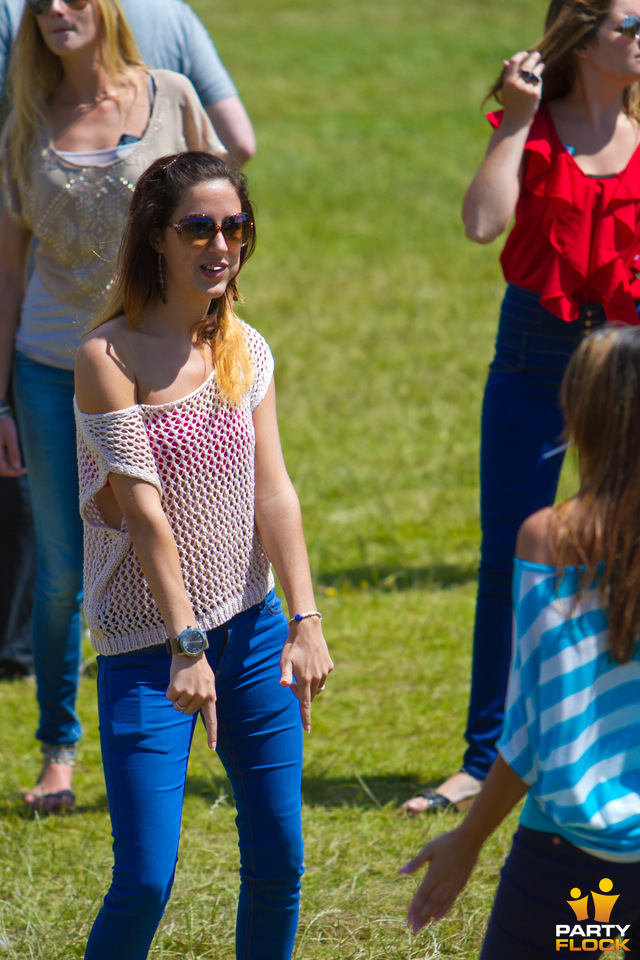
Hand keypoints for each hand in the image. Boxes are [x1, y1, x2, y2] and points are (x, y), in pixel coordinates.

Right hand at [0, 415, 26, 476]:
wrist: (0, 415)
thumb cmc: (5, 424)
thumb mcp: (11, 438)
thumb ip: (14, 453)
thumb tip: (17, 467)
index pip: (3, 470)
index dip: (14, 473)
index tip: (25, 470)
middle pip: (1, 469)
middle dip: (12, 470)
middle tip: (24, 467)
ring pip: (1, 464)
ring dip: (10, 465)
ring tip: (19, 459)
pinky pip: (1, 458)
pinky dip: (8, 459)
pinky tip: (14, 454)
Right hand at [166, 654, 216, 748]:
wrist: (190, 652)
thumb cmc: (199, 668)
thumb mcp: (208, 682)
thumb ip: (206, 696)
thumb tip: (200, 709)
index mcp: (211, 696)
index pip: (211, 719)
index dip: (211, 734)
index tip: (212, 748)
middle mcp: (201, 697)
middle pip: (187, 712)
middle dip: (185, 702)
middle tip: (188, 686)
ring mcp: (189, 694)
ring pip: (178, 706)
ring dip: (178, 696)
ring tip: (184, 681)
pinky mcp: (177, 689)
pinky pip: (170, 698)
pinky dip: (170, 690)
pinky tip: (176, 680)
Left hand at [280, 618, 332, 732]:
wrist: (307, 629)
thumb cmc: (292, 645)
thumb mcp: (284, 660)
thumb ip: (285, 675)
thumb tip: (284, 686)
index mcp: (305, 679)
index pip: (305, 703)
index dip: (305, 717)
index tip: (307, 729)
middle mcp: (317, 677)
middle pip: (310, 696)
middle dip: (301, 694)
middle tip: (292, 682)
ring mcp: (325, 672)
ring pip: (317, 687)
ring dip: (309, 686)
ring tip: (300, 672)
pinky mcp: (329, 666)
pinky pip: (322, 677)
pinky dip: (316, 676)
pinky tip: (309, 663)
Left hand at [399, 829, 480, 932]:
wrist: (469, 840)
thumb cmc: (446, 842)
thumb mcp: (428, 849)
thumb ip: (415, 863)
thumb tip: (400, 872)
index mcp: (433, 875)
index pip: (421, 895)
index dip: (415, 908)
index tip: (408, 919)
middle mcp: (442, 883)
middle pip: (430, 904)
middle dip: (421, 918)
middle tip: (413, 930)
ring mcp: (452, 885)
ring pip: (439, 905)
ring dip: (429, 917)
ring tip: (422, 927)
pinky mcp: (460, 885)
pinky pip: (450, 901)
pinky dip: (443, 910)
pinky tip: (437, 918)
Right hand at [501, 50, 543, 124]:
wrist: (516, 121)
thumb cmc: (510, 104)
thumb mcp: (506, 89)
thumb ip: (507, 75)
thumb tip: (506, 61)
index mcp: (508, 82)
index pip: (515, 62)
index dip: (520, 55)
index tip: (525, 53)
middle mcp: (517, 84)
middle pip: (528, 65)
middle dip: (534, 58)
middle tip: (538, 54)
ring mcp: (527, 89)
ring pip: (535, 72)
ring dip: (539, 66)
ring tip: (542, 64)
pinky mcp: (535, 94)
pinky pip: (539, 82)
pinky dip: (539, 79)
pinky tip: (539, 78)